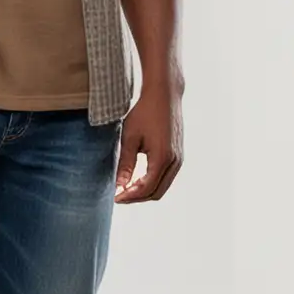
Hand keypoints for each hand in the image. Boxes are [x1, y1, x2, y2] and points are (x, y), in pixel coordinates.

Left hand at [115, 83, 183, 202]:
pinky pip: (167, 177)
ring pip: (163, 186)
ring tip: (127, 188)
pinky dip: (153, 182)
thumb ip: (125, 164)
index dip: (129, 196)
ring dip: (145, 191)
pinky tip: (138, 178)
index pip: (145, 188)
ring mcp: (179, 158)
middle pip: (156, 193)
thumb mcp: (129, 138)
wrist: (165, 95)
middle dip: (137, 197)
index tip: (114, 197)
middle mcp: (175, 161)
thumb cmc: (145, 112)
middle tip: (119, 195)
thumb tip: (120, 185)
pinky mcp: (179, 154)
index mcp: (162, 158)